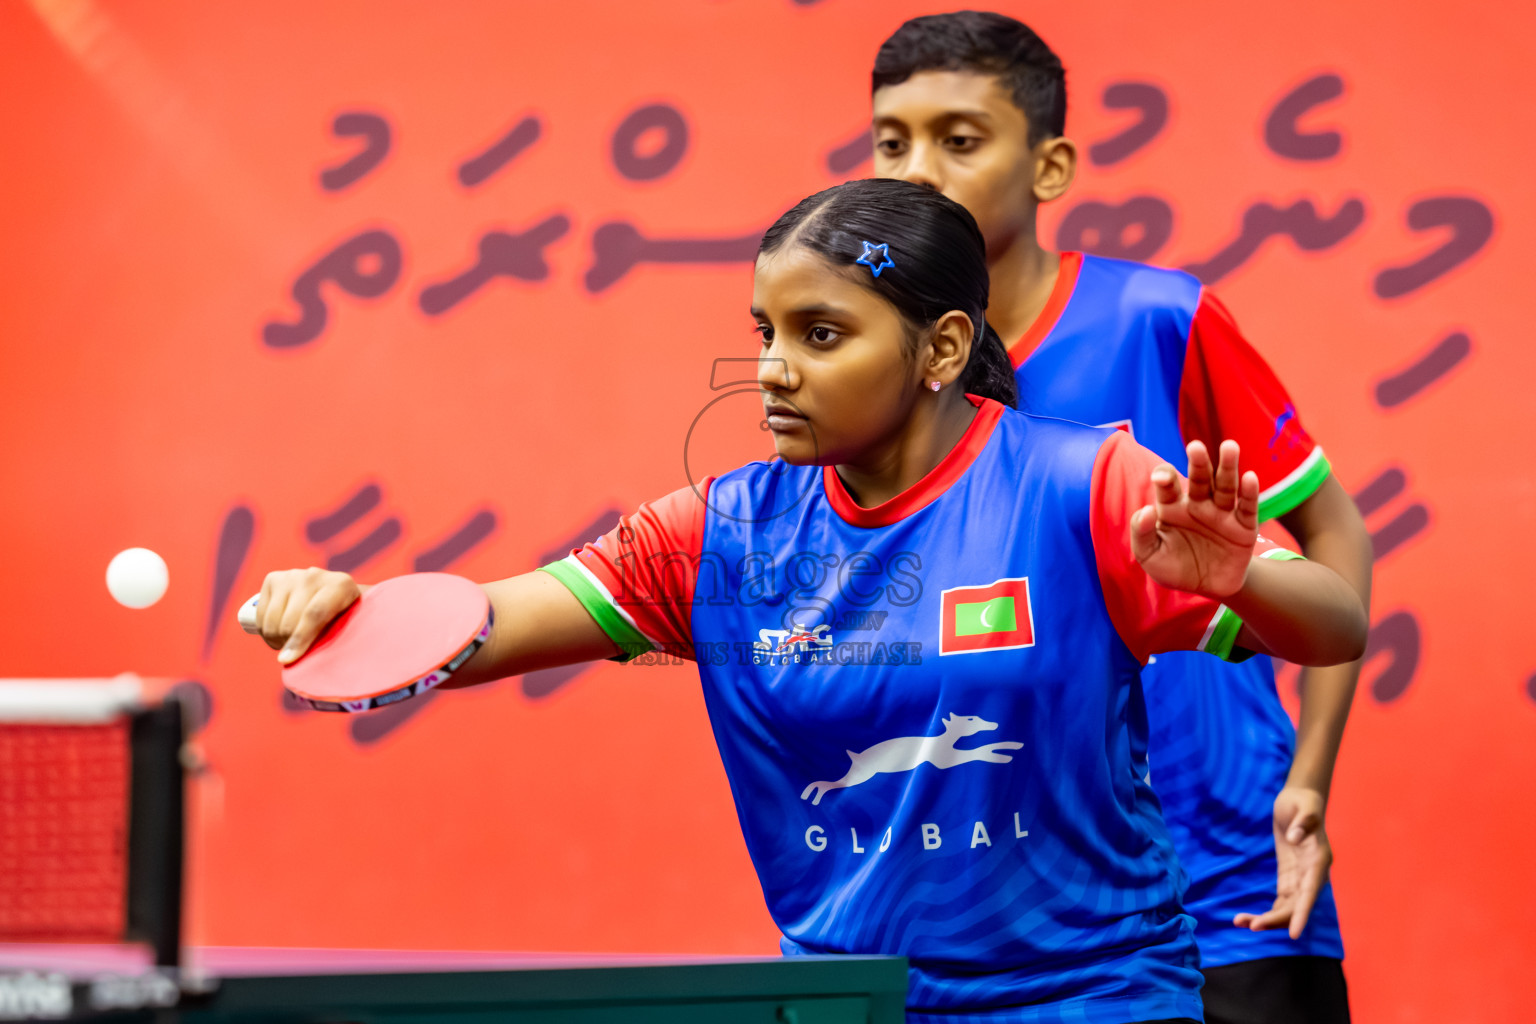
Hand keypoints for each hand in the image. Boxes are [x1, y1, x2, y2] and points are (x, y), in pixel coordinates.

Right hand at [252, 567, 361, 663]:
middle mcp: (315, 576)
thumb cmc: (345, 619)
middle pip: (290, 621)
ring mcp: (292, 575)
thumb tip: (308, 664)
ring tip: (288, 643)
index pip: (315, 614)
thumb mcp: (349, 628)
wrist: (334, 594)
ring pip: (273, 621)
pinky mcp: (273, 579)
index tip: (288, 660)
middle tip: (296, 654)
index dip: (301, 638)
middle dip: (288, 645)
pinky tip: (278, 632)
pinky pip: (260, 615)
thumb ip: (337, 641)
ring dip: (275, 639)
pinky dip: (265, 631)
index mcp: (341, 586)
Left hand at [1131, 439, 1259, 597]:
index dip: (1164, 477)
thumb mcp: (1149, 556)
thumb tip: (1146, 510)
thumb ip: (1142, 534)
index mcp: (1172, 507)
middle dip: (1198, 463)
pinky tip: (1249, 478)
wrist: (1207, 589)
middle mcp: (1198, 504)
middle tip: (1195, 447)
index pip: (1168, 485)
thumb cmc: (1174, 567)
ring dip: (1228, 467)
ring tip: (1229, 447)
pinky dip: (1249, 493)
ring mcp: (1222, 513)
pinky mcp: (1244, 527)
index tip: (1161, 478)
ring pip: (1225, 486)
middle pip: (1199, 478)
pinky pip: (1247, 508)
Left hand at [1233, 785, 1332, 938]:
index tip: (1294, 934)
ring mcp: (1301, 879)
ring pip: (1287, 908)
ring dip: (1267, 919)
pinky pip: (1281, 902)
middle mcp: (1313, 876)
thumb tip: (1294, 837)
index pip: (1310, 893)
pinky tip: (1246, 918)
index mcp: (1319, 861)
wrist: (1299, 800)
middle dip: (1275, 919)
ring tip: (1239, 922)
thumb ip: (1303, 821)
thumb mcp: (1304, 807)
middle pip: (1296, 906)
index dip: (1302, 914)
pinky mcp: (1290, 878)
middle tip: (1250, 925)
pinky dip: (1267, 912)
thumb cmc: (1303, 802)